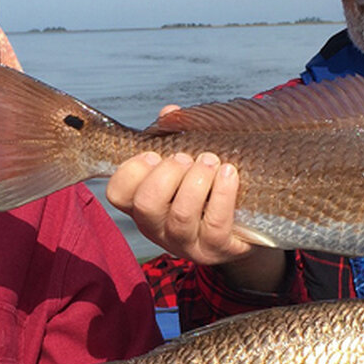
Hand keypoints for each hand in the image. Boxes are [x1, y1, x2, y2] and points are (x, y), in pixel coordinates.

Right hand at [105, 149, 285, 291]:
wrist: (246, 223)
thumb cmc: (208, 187)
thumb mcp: (188, 161)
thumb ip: (175, 135)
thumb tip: (170, 113)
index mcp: (143, 204)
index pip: (118, 194)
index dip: (132, 170)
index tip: (154, 154)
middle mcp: (158, 228)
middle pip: (147, 204)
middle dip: (168, 173)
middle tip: (186, 158)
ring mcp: (186, 243)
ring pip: (181, 215)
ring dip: (197, 180)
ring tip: (211, 162)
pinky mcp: (216, 249)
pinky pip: (215, 223)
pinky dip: (222, 193)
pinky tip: (229, 174)